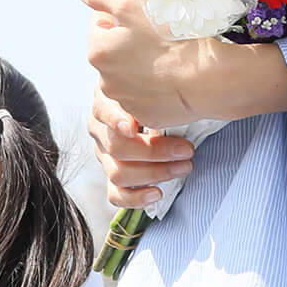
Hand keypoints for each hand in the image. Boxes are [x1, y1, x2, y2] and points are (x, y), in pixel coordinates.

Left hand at [73, 0, 286, 129]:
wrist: (205, 80)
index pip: (100, 26)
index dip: (120, 16)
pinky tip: (173, 75)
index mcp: (99, 52)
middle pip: (115, 52)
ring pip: (131, 75)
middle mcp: (106, 81)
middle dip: (130, 42)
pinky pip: (148, 96)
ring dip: (143, 65)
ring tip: (169, 55)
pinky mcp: (148, 115)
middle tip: (158, 33)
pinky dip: (156, 86)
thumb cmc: (170, 38)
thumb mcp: (132, 5)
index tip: (141, 15)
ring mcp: (127, 102)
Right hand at [90, 95, 195, 209]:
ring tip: (183, 167)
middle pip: (116, 147)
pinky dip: (136, 198)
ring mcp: (104, 156)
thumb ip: (155, 94)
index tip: (133, 126)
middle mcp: (100, 130)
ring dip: (154, 173)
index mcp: (105, 103)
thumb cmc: (158, 96)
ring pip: (118, 173)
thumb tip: (170, 108)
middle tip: (187, 150)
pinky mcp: (112, 177)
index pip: (103, 112)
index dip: (115, 120)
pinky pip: (115, 194)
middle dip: (155, 151)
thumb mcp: (155, 87)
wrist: (155, 109)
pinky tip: (157, 193)